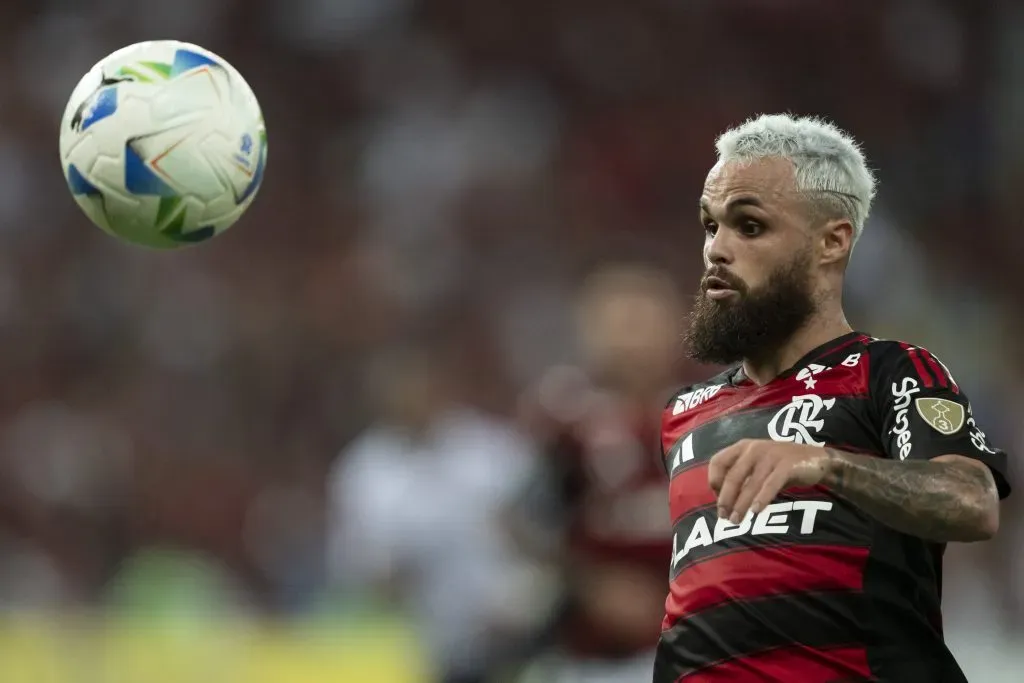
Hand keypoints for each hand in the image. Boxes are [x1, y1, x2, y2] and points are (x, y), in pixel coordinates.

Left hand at [708, 439, 830, 523]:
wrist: (817, 459)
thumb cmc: (780, 465)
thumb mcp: (757, 465)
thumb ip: (741, 477)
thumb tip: (723, 502)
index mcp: (742, 447)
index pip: (717, 462)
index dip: (714, 481)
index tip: (717, 498)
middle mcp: (753, 449)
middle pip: (732, 477)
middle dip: (726, 499)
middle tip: (724, 516)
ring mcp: (770, 456)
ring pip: (750, 484)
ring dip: (741, 504)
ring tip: (736, 520)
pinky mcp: (787, 466)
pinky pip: (770, 485)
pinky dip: (762, 499)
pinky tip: (756, 511)